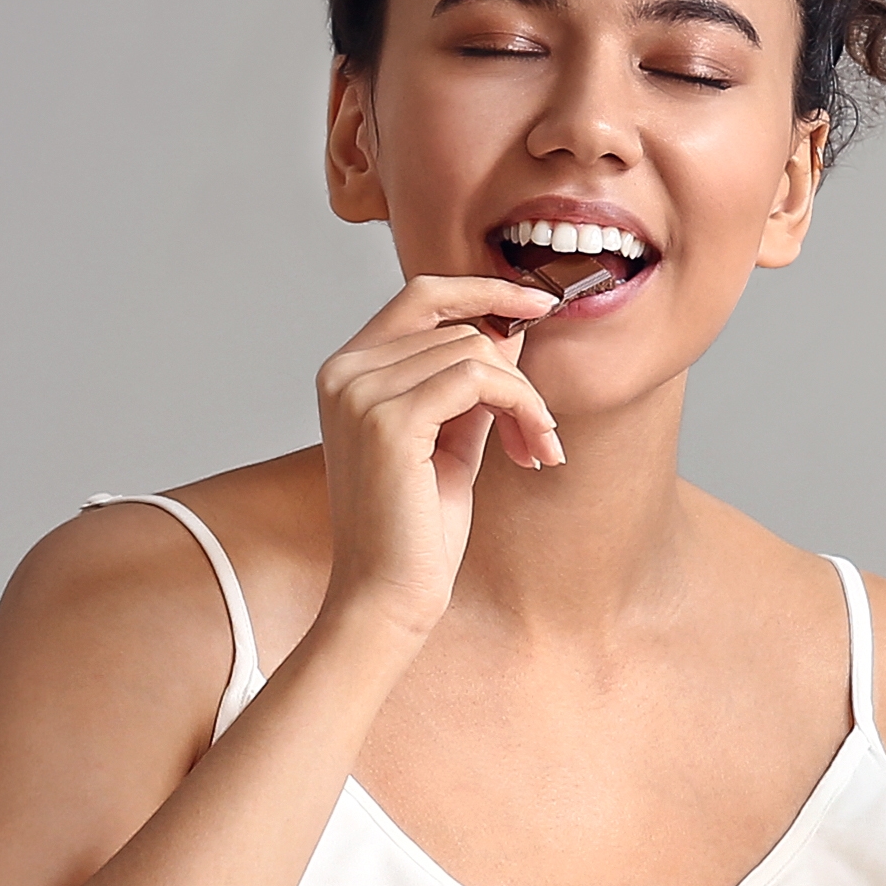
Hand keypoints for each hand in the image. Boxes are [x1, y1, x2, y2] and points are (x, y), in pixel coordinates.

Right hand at [311, 271, 563, 639]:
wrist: (388, 596)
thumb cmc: (416, 530)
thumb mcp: (452, 439)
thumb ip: (473, 383)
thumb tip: (513, 330)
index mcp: (349, 371)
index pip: (421, 295)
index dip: (483, 289)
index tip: (537, 304)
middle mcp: (345, 372)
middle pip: (460, 328)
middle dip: (517, 377)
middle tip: (540, 433)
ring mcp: (360, 392)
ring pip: (477, 350)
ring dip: (525, 398)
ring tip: (534, 448)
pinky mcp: (388, 420)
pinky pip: (479, 378)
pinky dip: (521, 405)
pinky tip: (531, 448)